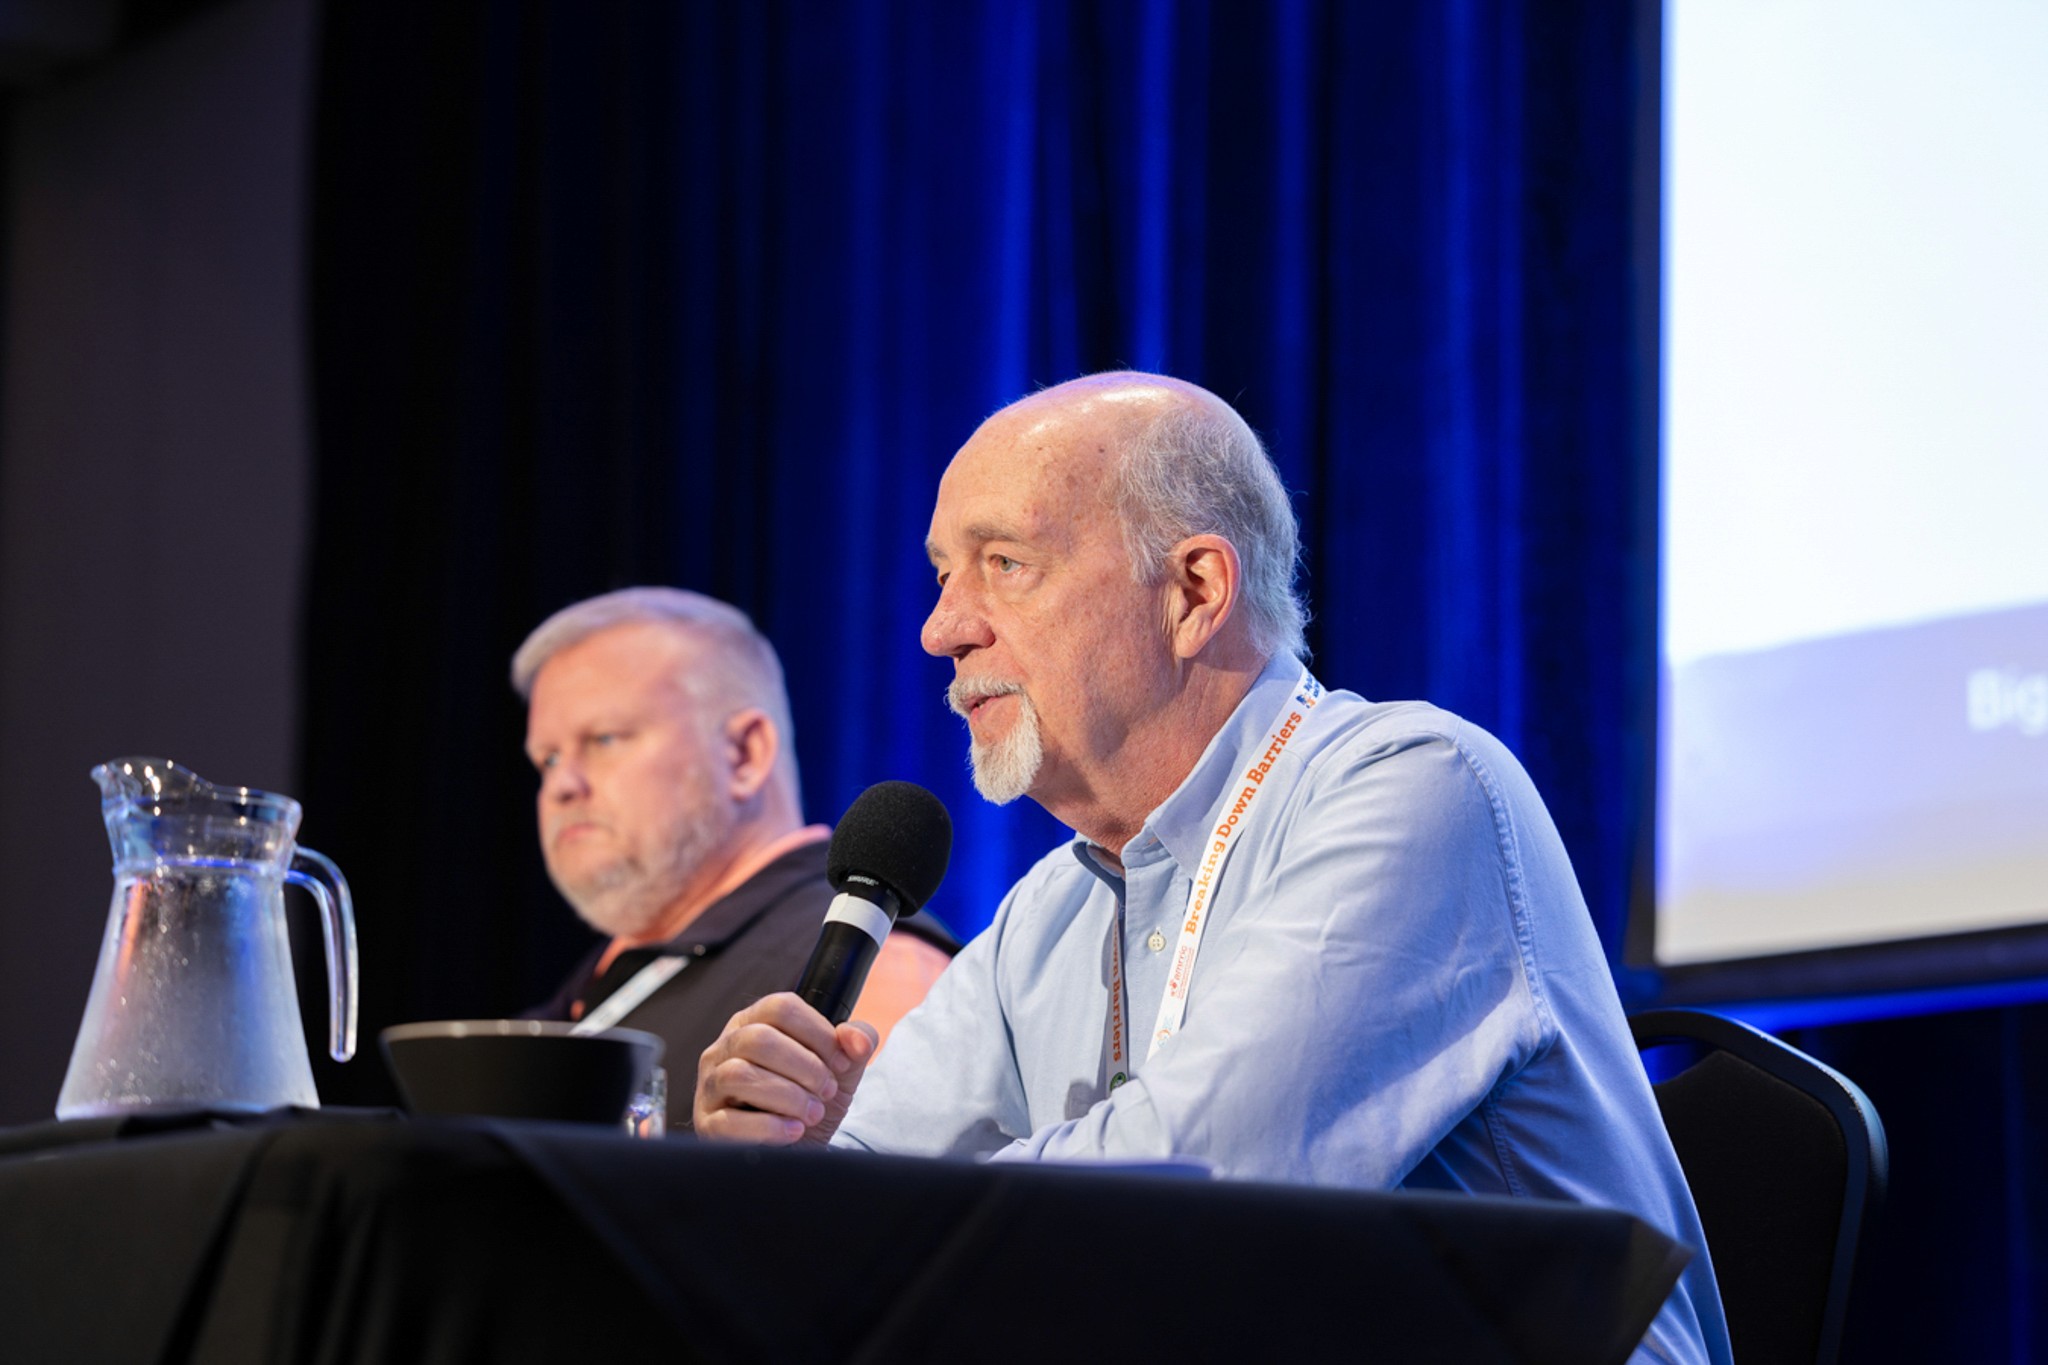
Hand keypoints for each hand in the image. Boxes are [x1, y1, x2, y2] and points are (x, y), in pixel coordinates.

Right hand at [694, 991, 877, 1144]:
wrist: (796, 1149)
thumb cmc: (810, 1097)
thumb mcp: (841, 1067)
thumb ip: (857, 1041)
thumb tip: (856, 1040)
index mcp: (753, 1022)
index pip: (780, 1007)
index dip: (818, 1032)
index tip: (842, 1062)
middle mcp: (724, 1048)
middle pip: (759, 1038)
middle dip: (805, 1067)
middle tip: (828, 1091)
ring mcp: (710, 1085)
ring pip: (740, 1074)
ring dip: (788, 1096)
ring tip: (813, 1113)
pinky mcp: (707, 1124)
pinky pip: (728, 1121)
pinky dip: (769, 1127)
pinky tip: (793, 1131)